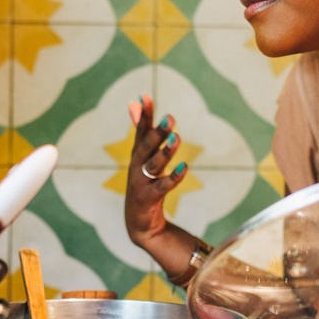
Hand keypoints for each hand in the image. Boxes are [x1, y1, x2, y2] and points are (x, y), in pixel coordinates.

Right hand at [124, 93, 186, 247]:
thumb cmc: (143, 184)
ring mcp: (141, 182)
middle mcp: (136, 166)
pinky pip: (163, 186)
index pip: (140, 131)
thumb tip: (135, 103)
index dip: (143, 115)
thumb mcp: (141, 156)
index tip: (146, 96)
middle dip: (157, 132)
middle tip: (170, 118)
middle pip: (146, 146)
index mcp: (137, 155)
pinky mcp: (149, 198)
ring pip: (154, 165)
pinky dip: (173, 177)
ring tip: (176, 138)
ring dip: (165, 152)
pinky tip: (184, 166)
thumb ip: (141, 130)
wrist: (138, 222)